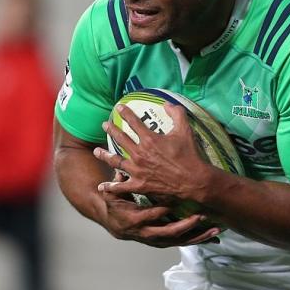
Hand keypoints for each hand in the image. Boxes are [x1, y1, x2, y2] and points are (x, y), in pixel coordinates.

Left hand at [94, 103, 221, 245]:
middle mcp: (139, 153)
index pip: (134, 122)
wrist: (193, 180)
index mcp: (149, 139)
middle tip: (104, 125)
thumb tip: (167, 104)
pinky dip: (111, 186)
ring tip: (96, 151)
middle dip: (111, 130)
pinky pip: (122, 186)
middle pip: (121, 139)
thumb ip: (176, 114)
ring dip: (104, 155)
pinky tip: (102, 186)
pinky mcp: (139, 185)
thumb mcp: (185, 130)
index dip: (126, 113)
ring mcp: (137, 170)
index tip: (119, 107)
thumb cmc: (189, 155)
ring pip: (116, 161)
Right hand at [100, 188, 220, 246]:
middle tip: (202, 217)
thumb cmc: (116, 205)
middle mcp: (148, 234)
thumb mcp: (112, 195)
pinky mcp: (166, 242)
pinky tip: (213, 238)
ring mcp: (159, 240)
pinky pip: (184, 243)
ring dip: (199, 237)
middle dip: (187, 226)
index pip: (151, 215)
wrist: (115, 224)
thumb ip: (117, 184)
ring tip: (216, 231)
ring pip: (180, 241)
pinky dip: (198, 240)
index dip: (163, 209)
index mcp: (135, 221)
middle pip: (170, 232)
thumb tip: (120, 172)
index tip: (178, 201)